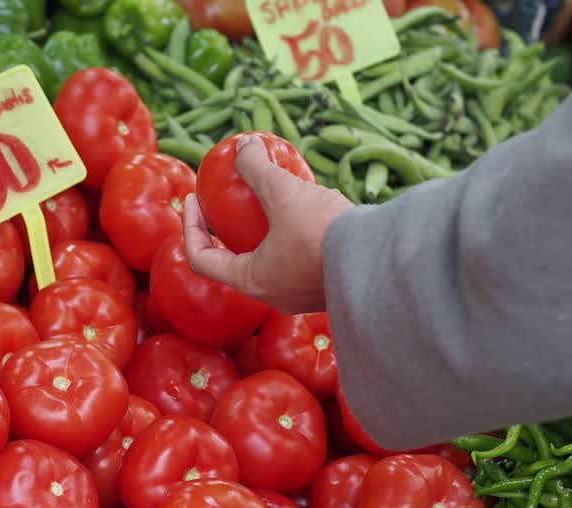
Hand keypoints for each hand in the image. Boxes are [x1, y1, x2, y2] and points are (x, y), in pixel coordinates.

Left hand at [183, 135, 353, 313]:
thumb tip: (243, 146)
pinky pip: (299, 263)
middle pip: (235, 263)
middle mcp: (272, 296)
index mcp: (251, 280)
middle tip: (226, 203)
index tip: (195, 200)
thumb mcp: (284, 192)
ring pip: (271, 263)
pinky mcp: (325, 289)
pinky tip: (310, 210)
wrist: (380, 262)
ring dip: (264, 233)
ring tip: (273, 201)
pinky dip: (293, 238)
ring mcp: (300, 297)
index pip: (202, 259)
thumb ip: (257, 169)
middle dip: (226, 231)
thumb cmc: (322, 233)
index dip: (190, 227)